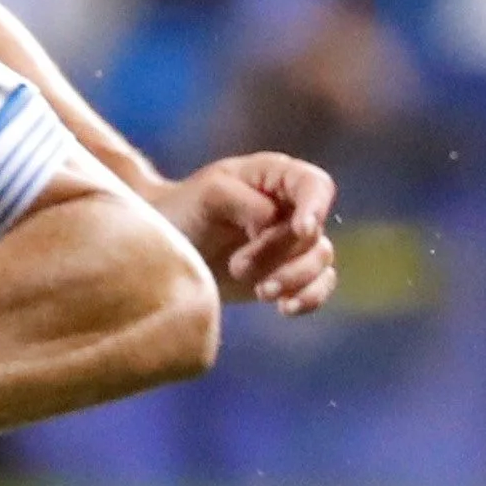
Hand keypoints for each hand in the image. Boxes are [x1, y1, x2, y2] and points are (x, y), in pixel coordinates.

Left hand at [162, 154, 339, 315]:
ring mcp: (292, 244)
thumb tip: (273, 219)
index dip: (315, 206)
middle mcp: (290, 208)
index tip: (301, 230)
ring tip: (260, 292)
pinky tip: (285, 308)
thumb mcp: (206, 195)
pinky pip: (318, 288)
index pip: (315, 185)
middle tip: (237, 267)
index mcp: (274, 177)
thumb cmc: (184, 212)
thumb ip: (243, 199)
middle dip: (278, 253)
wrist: (165, 251)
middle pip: (313, 232)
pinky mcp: (289, 276)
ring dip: (293, 279)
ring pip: (320, 261)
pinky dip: (308, 299)